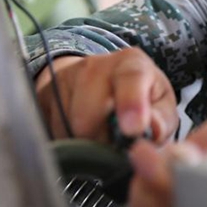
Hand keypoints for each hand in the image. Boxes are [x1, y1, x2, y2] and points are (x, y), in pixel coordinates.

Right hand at [34, 48, 177, 143]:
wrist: (102, 83)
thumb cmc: (140, 97)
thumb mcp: (161, 105)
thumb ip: (162, 119)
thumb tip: (152, 130)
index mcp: (132, 62)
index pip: (130, 77)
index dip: (131, 104)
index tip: (133, 130)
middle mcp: (96, 65)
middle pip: (89, 114)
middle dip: (102, 139)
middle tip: (114, 144)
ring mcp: (66, 77)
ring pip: (67, 127)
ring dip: (84, 142)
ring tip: (100, 135)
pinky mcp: (44, 93)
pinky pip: (50, 130)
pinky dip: (67, 140)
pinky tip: (81, 132)